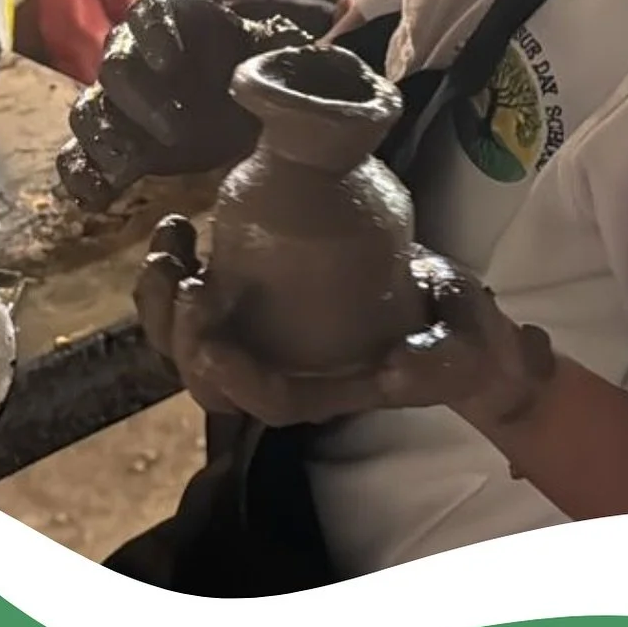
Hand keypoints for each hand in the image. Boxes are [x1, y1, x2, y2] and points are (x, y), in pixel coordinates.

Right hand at [57, 0, 302, 208]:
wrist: (255, 126)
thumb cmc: (267, 85)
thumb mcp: (287, 64)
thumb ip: (302, 46)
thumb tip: (341, 14)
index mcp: (181, 25)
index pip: (150, 10)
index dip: (153, 32)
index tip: (173, 62)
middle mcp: (142, 59)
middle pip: (115, 61)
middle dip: (139, 94)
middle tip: (178, 129)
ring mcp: (124, 106)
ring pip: (90, 108)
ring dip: (103, 135)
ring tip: (130, 168)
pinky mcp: (116, 148)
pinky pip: (77, 157)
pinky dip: (79, 175)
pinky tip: (96, 198)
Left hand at [135, 215, 555, 429]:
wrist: (448, 306)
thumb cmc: (457, 331)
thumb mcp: (464, 341)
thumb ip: (439, 358)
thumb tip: (394, 369)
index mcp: (321, 392)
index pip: (262, 400)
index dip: (231, 376)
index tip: (211, 333)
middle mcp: (280, 370)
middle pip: (207, 373)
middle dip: (178, 330)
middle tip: (180, 275)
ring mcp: (260, 335)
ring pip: (189, 335)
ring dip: (163, 296)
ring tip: (172, 239)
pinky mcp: (253, 296)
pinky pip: (197, 295)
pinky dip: (177, 267)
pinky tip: (183, 226)